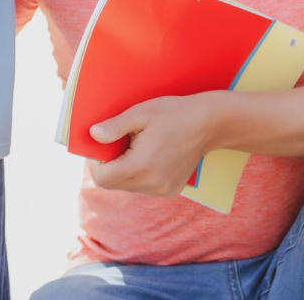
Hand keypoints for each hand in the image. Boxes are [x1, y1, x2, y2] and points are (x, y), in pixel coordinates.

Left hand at [87, 94, 224, 197]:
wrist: (210, 123)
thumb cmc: (174, 113)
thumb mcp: (141, 113)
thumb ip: (115, 126)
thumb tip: (93, 135)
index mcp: (141, 166)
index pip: (102, 178)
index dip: (96, 163)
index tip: (103, 146)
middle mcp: (151, 184)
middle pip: (113, 184)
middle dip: (111, 165)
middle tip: (122, 143)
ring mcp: (162, 190)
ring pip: (128, 186)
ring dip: (126, 170)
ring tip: (139, 148)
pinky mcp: (171, 190)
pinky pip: (144, 187)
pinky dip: (141, 174)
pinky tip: (153, 156)